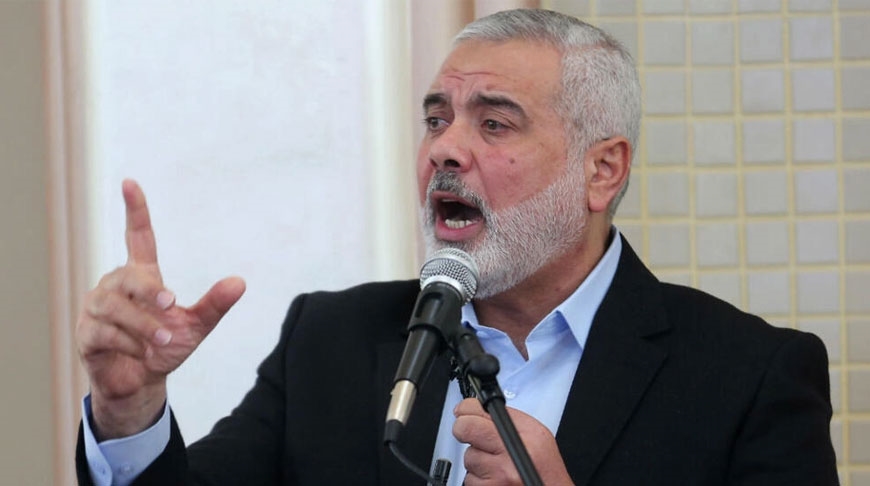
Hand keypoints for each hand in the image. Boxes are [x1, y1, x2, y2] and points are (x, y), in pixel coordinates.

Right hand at [77, 179, 245, 438]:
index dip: (135, 210)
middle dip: (149, 292)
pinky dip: (128, 344)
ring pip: (114, 307)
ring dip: (142, 325)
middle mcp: (115, 286)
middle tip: (171, 305)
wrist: (141, 383)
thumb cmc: (165, 347)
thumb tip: (240, 282)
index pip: (137, 236)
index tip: (130, 182)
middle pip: (128, 277)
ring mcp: (96, 308)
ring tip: (161, 341)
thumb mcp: (196, 327)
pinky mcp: (86, 333)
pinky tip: (142, 354)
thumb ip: (215, 304)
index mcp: (141, 276)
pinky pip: (103, 332)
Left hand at [453, 398, 573, 485]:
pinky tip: (494, 478)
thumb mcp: (536, 434)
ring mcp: (498, 474)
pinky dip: (478, 479)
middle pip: (465, 429)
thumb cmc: (544, 468)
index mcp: (522, 434)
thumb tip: (478, 408)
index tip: (464, 412)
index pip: (477, 411)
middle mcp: (510, 454)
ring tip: (496, 463)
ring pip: (468, 457)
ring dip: (477, 460)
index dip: (467, 410)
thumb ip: (508, 419)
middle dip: (464, 429)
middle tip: (471, 433)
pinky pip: (469, 479)